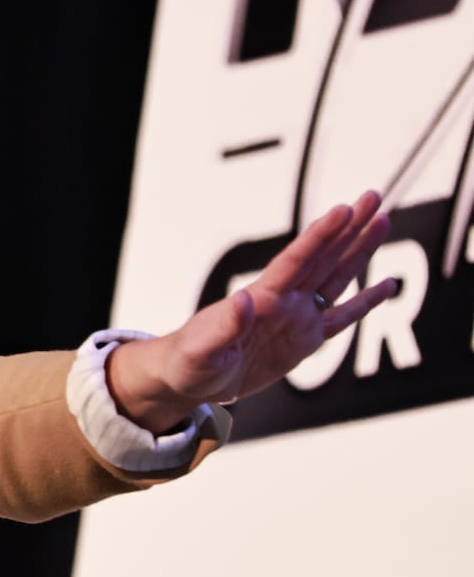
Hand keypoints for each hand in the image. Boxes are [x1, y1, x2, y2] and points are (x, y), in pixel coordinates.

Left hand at [107, 191, 395, 432]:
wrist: (188, 379)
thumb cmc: (189, 361)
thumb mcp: (203, 348)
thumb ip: (226, 326)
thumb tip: (245, 301)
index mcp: (261, 299)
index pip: (296, 260)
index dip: (320, 235)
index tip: (343, 209)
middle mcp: (284, 301)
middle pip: (323, 257)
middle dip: (349, 228)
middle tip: (373, 197)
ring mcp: (297, 318)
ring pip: (337, 277)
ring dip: (359, 250)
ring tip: (382, 222)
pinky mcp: (305, 341)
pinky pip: (342, 318)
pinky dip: (365, 303)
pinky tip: (387, 286)